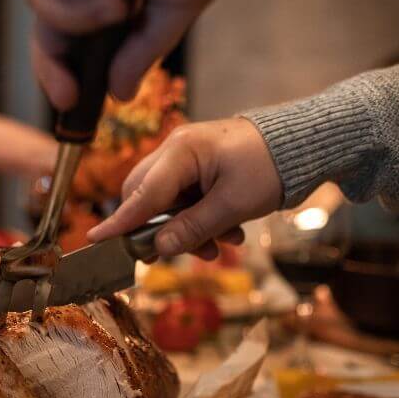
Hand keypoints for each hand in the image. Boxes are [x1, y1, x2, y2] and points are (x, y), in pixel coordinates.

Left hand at [21, 0, 220, 109]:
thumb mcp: (182, 0)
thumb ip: (147, 47)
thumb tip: (120, 94)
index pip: (65, 40)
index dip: (57, 73)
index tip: (69, 100)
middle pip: (44, 26)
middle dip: (53, 61)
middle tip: (71, 88)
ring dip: (75, 15)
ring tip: (119, 2)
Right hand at [87, 117, 282, 258]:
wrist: (303, 145)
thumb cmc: (271, 167)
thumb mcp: (233, 205)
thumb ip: (193, 227)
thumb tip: (159, 248)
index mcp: (182, 151)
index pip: (142, 193)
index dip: (121, 221)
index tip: (96, 239)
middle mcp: (177, 151)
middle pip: (147, 197)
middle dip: (163, 230)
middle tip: (181, 252)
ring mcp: (188, 159)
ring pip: (167, 203)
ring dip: (188, 230)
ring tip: (220, 246)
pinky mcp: (200, 169)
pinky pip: (186, 200)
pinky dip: (201, 221)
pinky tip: (229, 233)